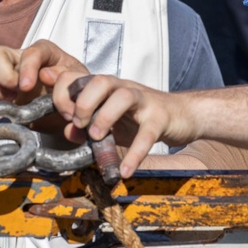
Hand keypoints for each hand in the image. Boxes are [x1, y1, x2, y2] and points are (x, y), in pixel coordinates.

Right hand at [0, 39, 87, 110]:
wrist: (70, 115)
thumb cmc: (74, 92)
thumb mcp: (79, 82)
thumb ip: (67, 75)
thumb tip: (46, 75)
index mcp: (42, 53)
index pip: (29, 52)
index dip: (26, 67)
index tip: (27, 86)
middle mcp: (18, 61)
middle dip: (1, 75)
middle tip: (14, 93)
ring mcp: (3, 78)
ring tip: (10, 104)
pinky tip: (1, 115)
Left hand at [51, 72, 192, 177]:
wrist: (182, 115)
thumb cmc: (140, 118)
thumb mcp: (111, 121)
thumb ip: (88, 125)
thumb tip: (68, 131)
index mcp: (107, 88)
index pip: (78, 77)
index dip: (64, 94)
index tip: (64, 117)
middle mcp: (124, 88)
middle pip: (101, 80)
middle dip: (84, 102)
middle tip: (78, 124)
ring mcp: (144, 101)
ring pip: (124, 97)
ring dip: (105, 117)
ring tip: (96, 138)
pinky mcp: (161, 117)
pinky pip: (148, 133)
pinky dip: (135, 153)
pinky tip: (125, 171)